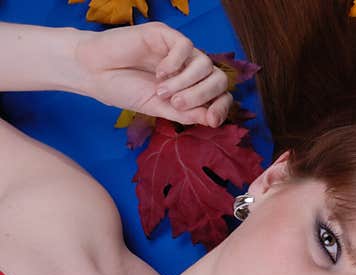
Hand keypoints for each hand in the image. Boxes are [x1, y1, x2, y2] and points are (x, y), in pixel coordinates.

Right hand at [74, 22, 232, 126]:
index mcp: (190, 87)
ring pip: (205, 63)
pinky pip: (186, 46)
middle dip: (202, 95)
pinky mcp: (165, 35)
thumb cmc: (124, 89)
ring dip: (185, 82)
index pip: (221, 94)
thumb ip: (186, 114)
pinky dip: (175, 63)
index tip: (210, 119)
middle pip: (219, 79)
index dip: (222, 106)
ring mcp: (178, 52)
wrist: (94, 72)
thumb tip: (213, 120)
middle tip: (176, 103)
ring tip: (161, 90)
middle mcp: (189, 69)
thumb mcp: (158, 108)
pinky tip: (159, 72)